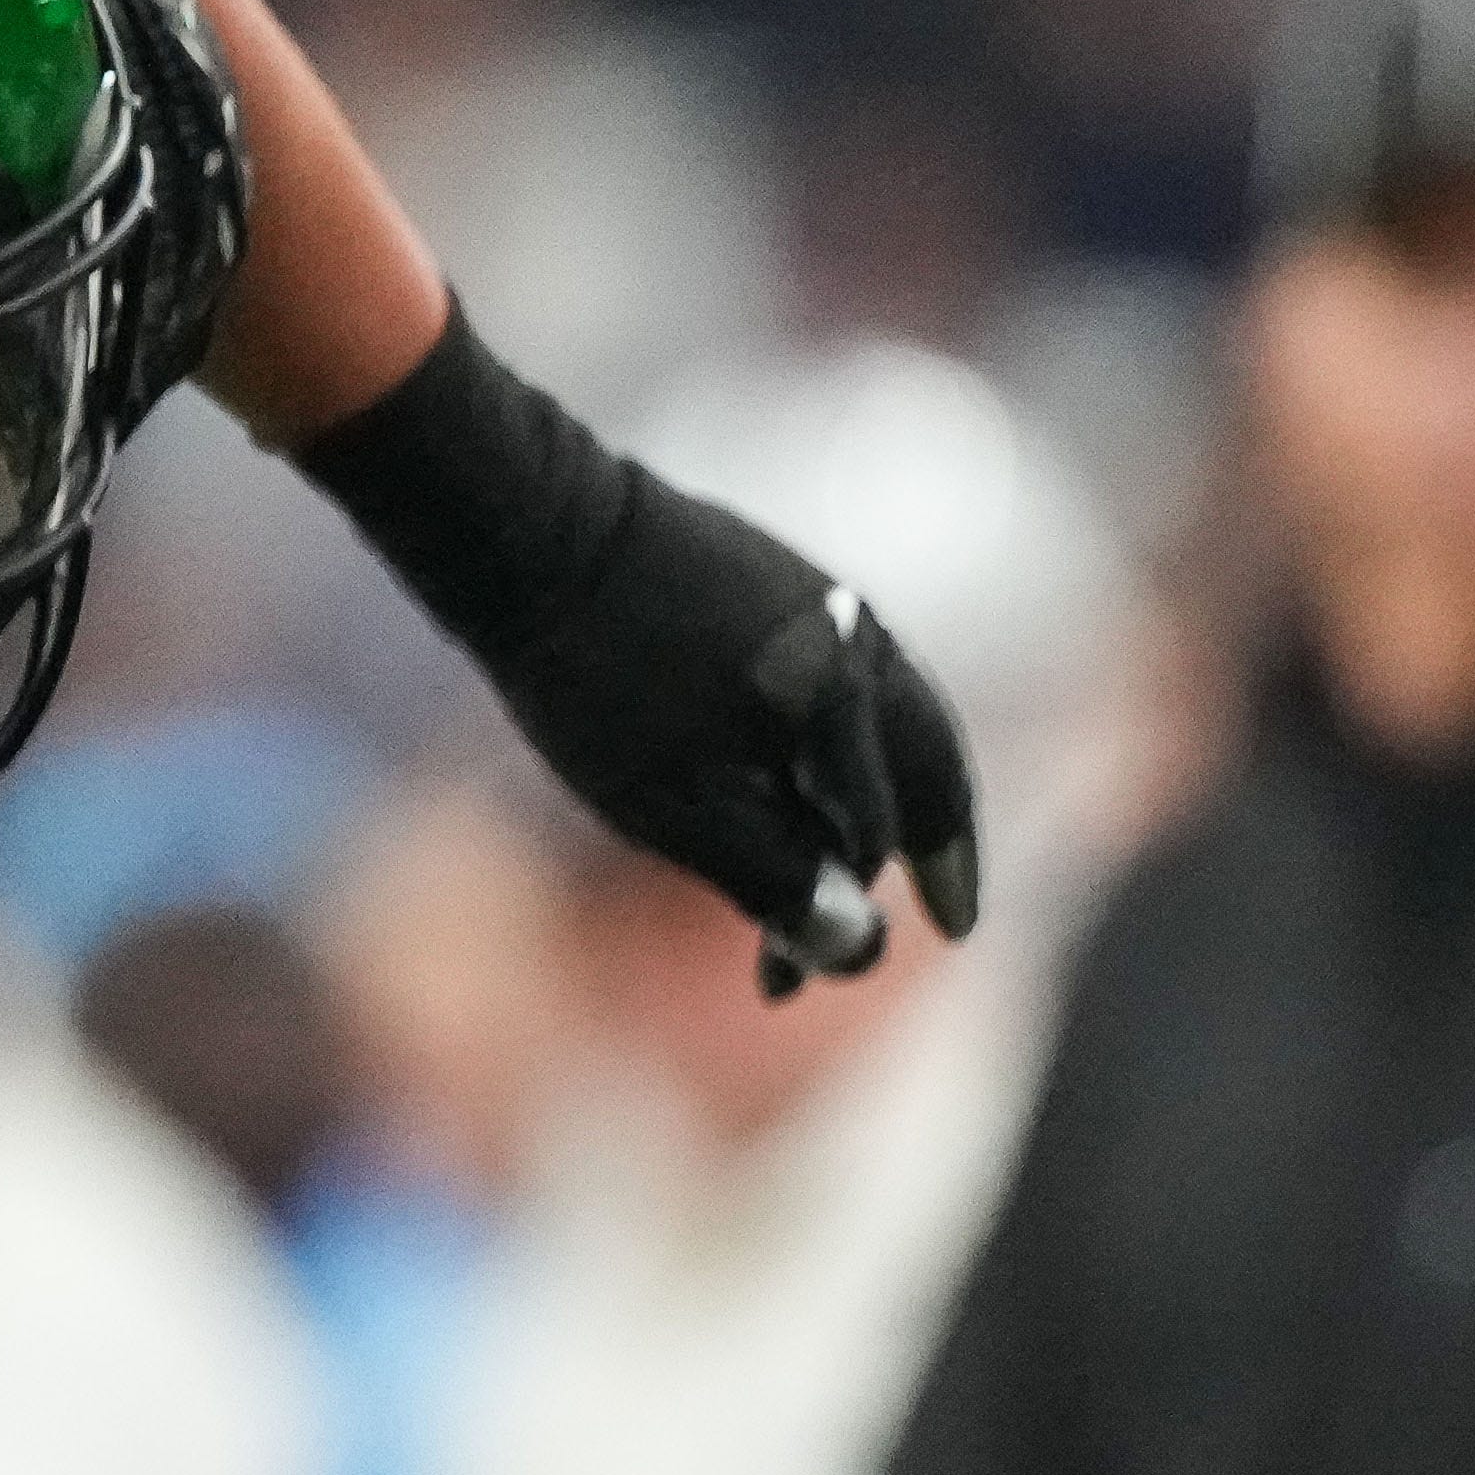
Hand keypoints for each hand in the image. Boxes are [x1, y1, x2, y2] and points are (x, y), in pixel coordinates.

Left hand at [485, 471, 984, 994]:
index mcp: (850, 699)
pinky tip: (802, 762)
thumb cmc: (600, 678)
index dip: (890, 899)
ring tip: (875, 843)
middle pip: (933, 756)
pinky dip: (844, 739)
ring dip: (886, 791)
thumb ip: (778, 883)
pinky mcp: (771, 571)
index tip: (895, 951)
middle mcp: (858, 640)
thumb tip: (862, 954)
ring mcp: (820, 596)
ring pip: (890, 712)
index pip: (894, 827)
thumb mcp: (680, 808)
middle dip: (937, 840)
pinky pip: (844, 674)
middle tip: (949, 902)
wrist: (526, 520)